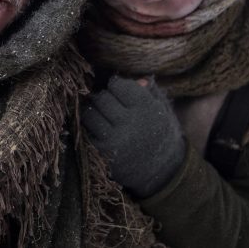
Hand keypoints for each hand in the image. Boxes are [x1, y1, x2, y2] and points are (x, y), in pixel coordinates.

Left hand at [82, 75, 185, 197]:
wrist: (162, 171)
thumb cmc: (159, 133)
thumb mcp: (162, 111)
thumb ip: (149, 92)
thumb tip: (137, 78)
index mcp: (147, 108)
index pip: (118, 84)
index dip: (116, 85)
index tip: (119, 90)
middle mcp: (130, 122)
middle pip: (102, 98)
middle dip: (104, 97)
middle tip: (109, 102)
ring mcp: (115, 139)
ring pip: (89, 113)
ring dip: (93, 111)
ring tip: (102, 114)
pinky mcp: (104, 153)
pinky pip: (86, 132)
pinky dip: (90, 128)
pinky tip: (100, 129)